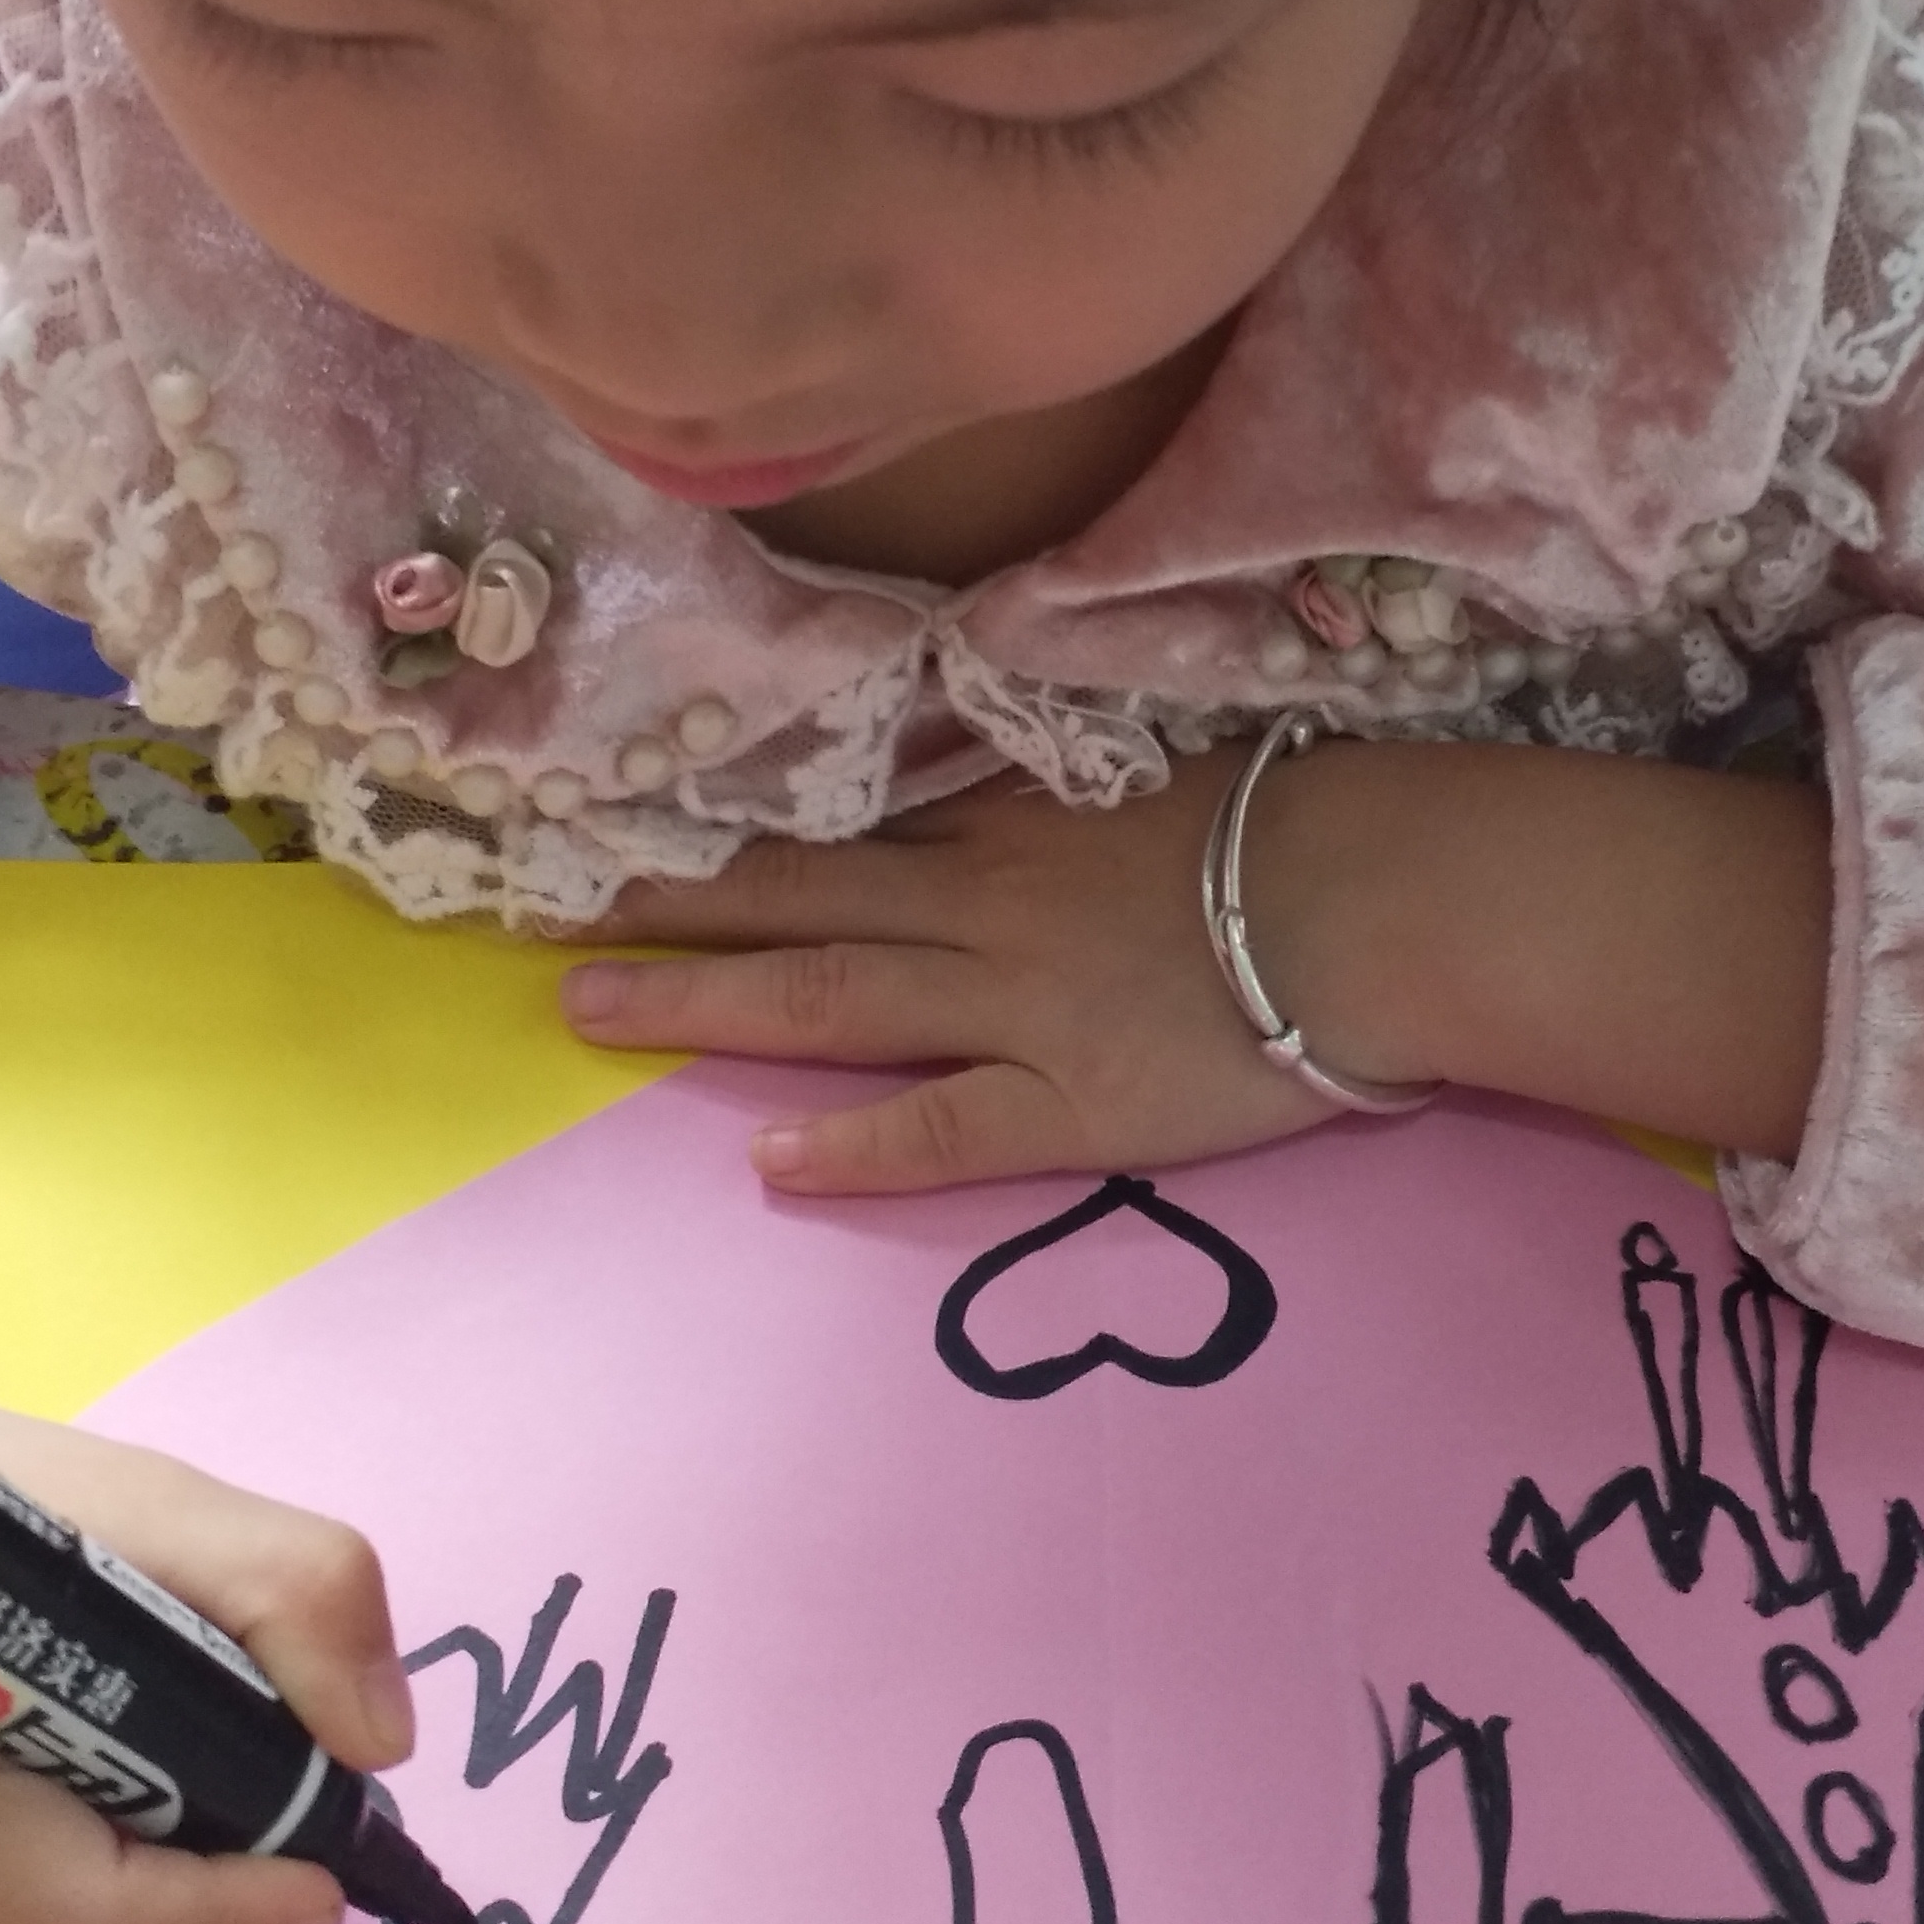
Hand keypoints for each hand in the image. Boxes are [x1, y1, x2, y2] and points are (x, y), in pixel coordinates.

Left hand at [562, 734, 1832, 1194]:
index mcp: (1014, 824)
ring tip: (592, 1009)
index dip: (726, 829)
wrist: (1379, 895)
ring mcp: (1015, 1006)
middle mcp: (985, 907)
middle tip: (544, 917)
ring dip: (708, 1004)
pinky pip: (942, 1130)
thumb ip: (1071, 775)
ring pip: (831, 1001)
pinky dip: (856, 1145)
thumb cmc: (1302, 813)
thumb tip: (1009, 764)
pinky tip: (769, 1166)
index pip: (841, 826)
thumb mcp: (1166, 757)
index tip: (621, 821)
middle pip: (798, 904)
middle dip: (669, 911)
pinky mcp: (1071, 1101)